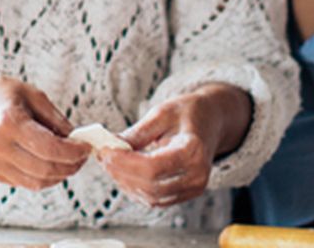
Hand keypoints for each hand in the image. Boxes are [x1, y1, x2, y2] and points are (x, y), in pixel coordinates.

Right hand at [0, 69, 90, 189]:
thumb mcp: (30, 93)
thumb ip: (55, 118)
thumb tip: (77, 139)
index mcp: (9, 122)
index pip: (51, 148)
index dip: (74, 151)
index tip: (86, 146)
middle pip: (46, 169)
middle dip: (71, 165)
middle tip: (82, 156)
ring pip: (37, 181)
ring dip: (59, 175)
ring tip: (69, 161)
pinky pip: (24, 182)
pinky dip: (42, 176)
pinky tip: (49, 162)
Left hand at [99, 86, 249, 207]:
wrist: (211, 120)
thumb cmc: (187, 113)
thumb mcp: (161, 113)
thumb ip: (136, 133)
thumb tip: (110, 145)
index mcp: (194, 151)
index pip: (153, 167)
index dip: (125, 163)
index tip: (105, 150)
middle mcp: (197, 176)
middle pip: (150, 186)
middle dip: (121, 173)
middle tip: (102, 155)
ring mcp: (193, 188)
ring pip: (151, 197)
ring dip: (125, 182)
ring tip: (109, 161)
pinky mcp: (185, 194)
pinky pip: (155, 199)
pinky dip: (135, 188)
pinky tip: (122, 171)